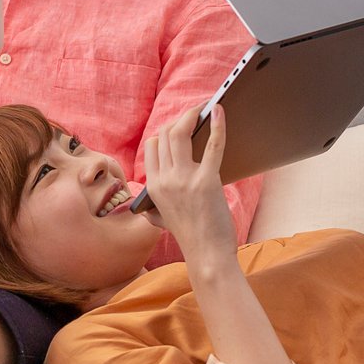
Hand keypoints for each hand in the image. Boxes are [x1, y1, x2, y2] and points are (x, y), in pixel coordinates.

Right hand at [140, 106, 236, 262]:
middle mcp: (165, 180)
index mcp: (153, 186)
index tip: (180, 124)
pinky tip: (219, 111)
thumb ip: (152, 210)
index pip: (152, 146)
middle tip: (196, 112)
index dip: (166, 130)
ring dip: (193, 114)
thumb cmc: (191, 237)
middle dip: (181, 117)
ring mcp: (184, 180)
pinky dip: (217, 125)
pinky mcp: (207, 181)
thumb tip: (144, 208)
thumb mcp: (161, 221)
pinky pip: (212, 146)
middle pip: (165, 134)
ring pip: (181, 132)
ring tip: (205, 107)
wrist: (208, 256)